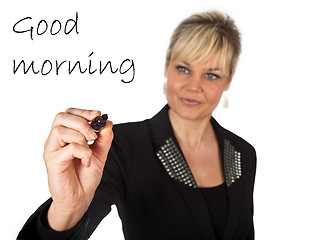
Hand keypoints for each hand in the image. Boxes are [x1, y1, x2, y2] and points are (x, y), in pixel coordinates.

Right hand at [43, 108, 112, 230]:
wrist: (81, 198)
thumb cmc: (86, 175)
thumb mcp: (100, 154)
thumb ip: (104, 138)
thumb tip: (107, 123)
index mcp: (66, 135)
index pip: (69, 113)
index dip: (83, 111)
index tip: (97, 115)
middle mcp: (56, 140)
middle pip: (61, 117)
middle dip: (82, 122)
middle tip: (94, 136)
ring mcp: (52, 150)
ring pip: (60, 130)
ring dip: (81, 137)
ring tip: (90, 150)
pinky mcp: (52, 162)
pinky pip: (68, 148)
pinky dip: (83, 152)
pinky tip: (87, 162)